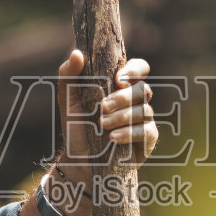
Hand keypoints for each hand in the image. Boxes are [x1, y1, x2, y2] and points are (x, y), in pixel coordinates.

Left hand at [54, 49, 157, 202]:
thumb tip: (77, 53)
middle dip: (122, 98)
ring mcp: (144, 120)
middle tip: (102, 107)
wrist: (78, 162)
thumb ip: (69, 75)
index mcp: (122, 86)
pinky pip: (147, 131)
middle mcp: (136, 101)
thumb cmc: (76, 128)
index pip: (139, 68)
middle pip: (143, 89)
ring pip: (144, 110)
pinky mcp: (147, 140)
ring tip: (102, 125)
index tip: (118, 79)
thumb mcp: (68, 100)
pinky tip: (113, 138)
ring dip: (122, 117)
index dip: (134, 70)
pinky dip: (129, 133)